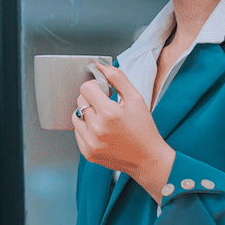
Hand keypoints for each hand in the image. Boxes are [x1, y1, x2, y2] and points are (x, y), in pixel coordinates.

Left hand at [72, 63, 174, 199]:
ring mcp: (91, 142)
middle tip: (107, 106)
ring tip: (103, 119)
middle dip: (92, 99)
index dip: (95, 87)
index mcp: (109, 113)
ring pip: (76, 115)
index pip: (86, 88)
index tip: (104, 92)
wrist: (148, 159)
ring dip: (87, 113)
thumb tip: (100, 65)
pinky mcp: (87, 152)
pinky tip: (101, 131)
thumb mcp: (136, 98)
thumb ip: (117, 78)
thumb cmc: (144, 129)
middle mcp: (97, 129)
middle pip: (80, 100)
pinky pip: (77, 131)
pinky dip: (86, 128)